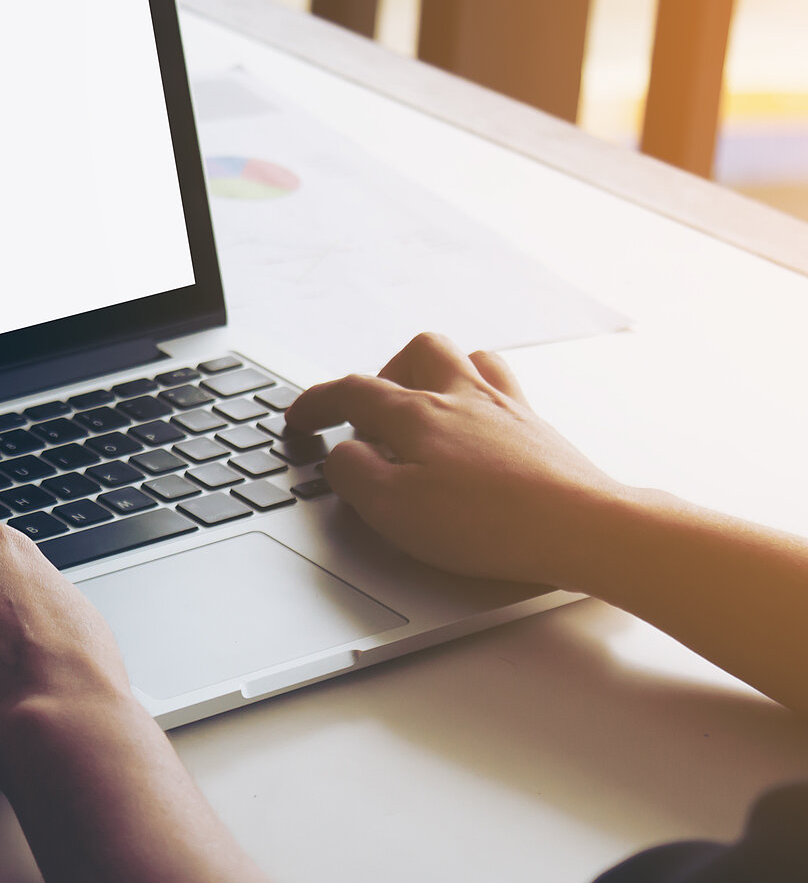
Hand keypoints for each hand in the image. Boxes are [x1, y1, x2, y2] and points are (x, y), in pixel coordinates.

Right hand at [286, 332, 633, 587]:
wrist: (583, 529)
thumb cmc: (489, 523)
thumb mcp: (393, 509)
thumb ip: (353, 475)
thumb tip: (342, 456)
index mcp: (419, 413)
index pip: (353, 391)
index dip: (317, 403)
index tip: (299, 418)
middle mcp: (464, 397)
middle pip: (418, 353)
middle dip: (386, 375)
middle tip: (372, 418)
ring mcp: (508, 410)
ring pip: (467, 361)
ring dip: (436, 377)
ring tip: (423, 413)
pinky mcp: (540, 433)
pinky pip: (503, 391)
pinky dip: (479, 401)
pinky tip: (476, 432)